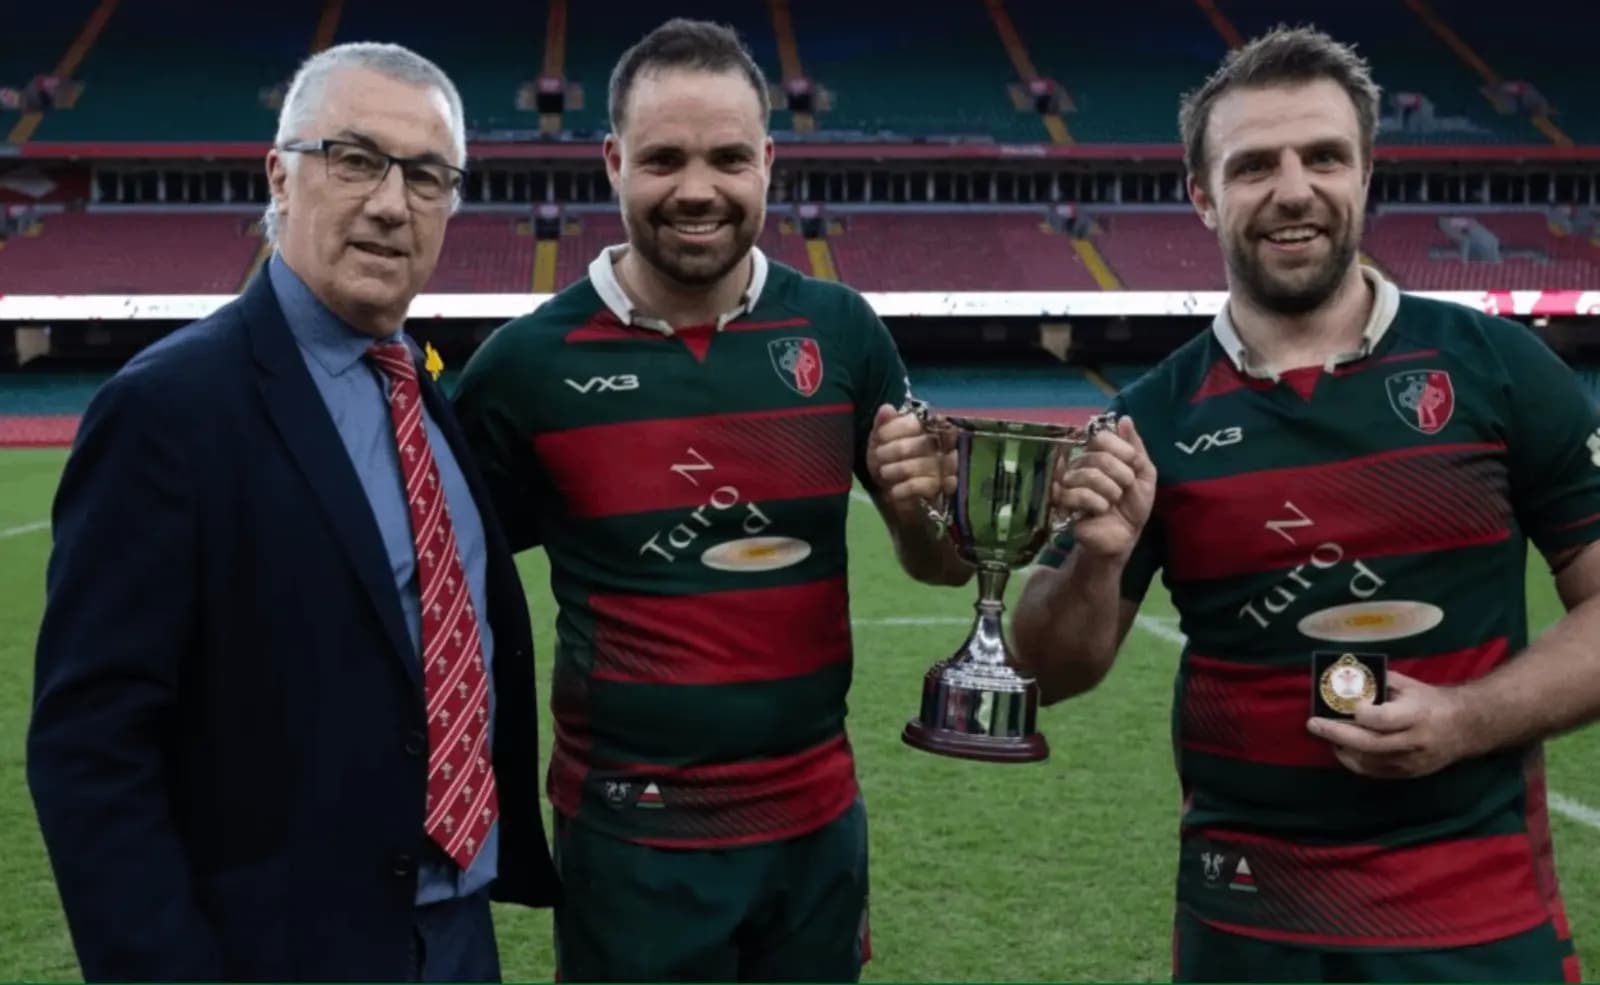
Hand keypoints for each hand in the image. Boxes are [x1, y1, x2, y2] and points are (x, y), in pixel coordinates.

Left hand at [865, 404, 954, 514]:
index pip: (917, 422)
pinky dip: (903, 489)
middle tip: (879, 456)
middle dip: (895, 450)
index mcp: (927, 426)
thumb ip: (883, 424)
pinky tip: (893, 491)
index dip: (896, 428)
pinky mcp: (942, 488)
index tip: (880, 437)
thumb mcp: (880, 442)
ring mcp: (945, 467)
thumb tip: (887, 409)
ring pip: (922, 464)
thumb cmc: (889, 460)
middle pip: (923, 443)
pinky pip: (923, 486)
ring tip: (884, 473)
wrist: (895, 492)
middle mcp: (942, 444)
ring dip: (896, 470)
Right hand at [1053, 416, 1155, 559]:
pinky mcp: (1062, 503)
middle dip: (1120, 475)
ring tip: (1113, 502)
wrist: (1123, 536)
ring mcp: (1069, 484)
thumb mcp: (1144, 474)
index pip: (1101, 437)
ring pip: (1088, 476)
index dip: (1120, 449)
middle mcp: (1080, 465)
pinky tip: (1100, 511)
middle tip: (1124, 489)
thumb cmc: (1132, 505)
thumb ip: (1135, 447)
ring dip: (1110, 491)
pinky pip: (1079, 494)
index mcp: (1098, 455)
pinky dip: (1097, 504)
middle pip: (1097, 457)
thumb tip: (1124, 418)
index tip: (1133, 463)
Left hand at [1306, 671, 1475, 778]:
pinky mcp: (1408, 774)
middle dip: (1336, 733)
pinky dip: (1354, 761)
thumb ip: (1379, 683)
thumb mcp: (1409, 685)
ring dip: (1342, 748)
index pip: (1384, 719)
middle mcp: (1414, 741)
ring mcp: (1411, 761)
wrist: (1465, 728)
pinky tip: (1342, 748)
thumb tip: (1345, 679)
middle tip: (1313, 724)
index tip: (1348, 705)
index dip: (1362, 714)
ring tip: (1326, 734)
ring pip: (1368, 761)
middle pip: (1369, 744)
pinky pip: (1374, 772)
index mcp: (1417, 715)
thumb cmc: (1431, 701)